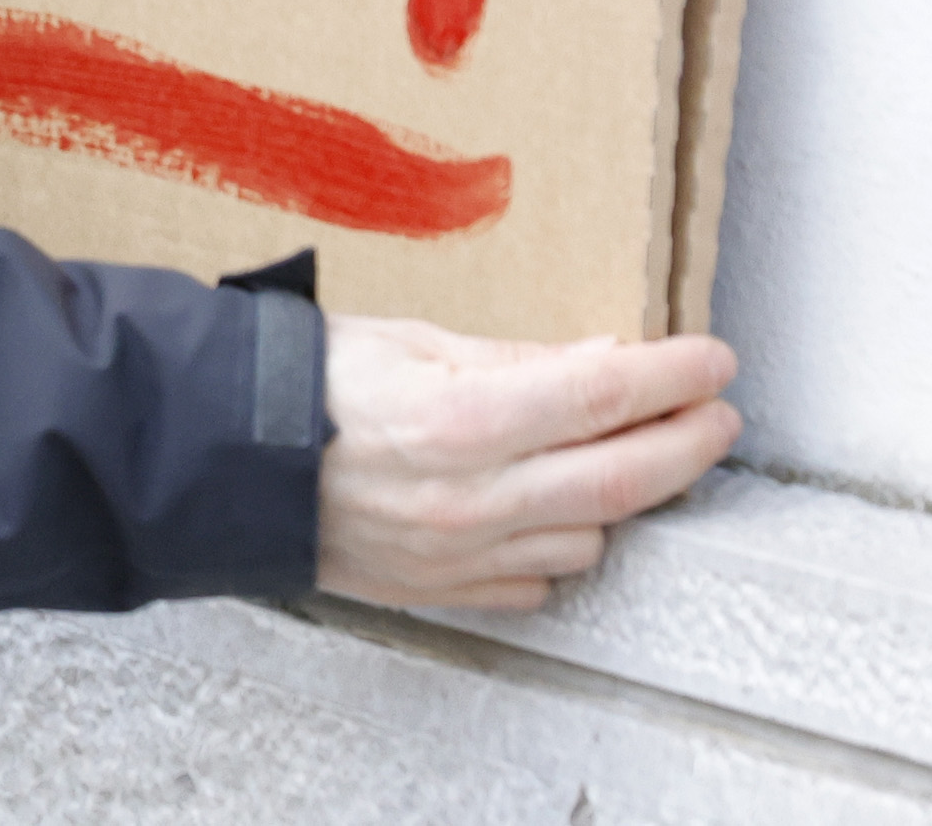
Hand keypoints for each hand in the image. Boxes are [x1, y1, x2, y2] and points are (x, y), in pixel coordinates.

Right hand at [317, 313, 741, 609]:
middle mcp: (472, 496)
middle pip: (624, 479)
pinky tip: (551, 509)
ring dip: (622, 497)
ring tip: (621, 456)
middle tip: (717, 416)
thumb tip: (603, 362)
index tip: (713, 361)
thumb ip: (512, 361)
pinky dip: (562, 545)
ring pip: (592, 537)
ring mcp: (460, 552)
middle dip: (687, 443)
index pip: (603, 396)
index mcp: (460, 418)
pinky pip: (538, 580)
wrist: (214, 455)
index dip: (672, 377)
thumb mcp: (406, 341)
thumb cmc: (298, 382)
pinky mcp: (442, 590)